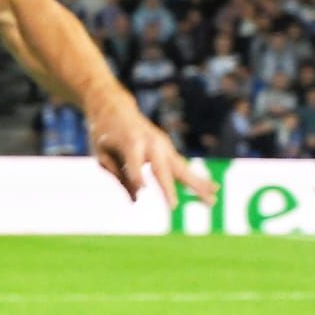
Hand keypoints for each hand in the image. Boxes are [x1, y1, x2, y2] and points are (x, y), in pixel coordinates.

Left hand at [86, 95, 216, 210]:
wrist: (115, 108)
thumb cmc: (104, 133)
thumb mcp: (102, 153)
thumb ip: (118, 174)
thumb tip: (137, 198)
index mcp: (131, 142)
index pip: (134, 163)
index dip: (136, 175)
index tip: (141, 188)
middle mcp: (151, 143)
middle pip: (163, 168)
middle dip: (168, 188)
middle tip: (174, 207)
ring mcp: (162, 145)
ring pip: (181, 168)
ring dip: (197, 184)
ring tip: (213, 199)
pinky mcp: (168, 149)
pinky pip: (182, 168)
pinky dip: (197, 179)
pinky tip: (212, 189)